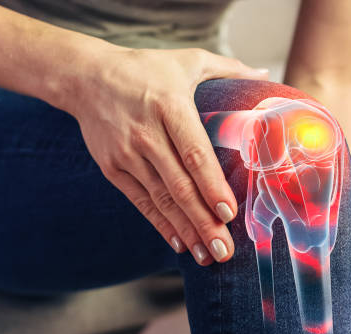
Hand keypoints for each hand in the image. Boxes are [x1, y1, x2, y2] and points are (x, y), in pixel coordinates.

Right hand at [63, 47, 267, 264]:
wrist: (86, 77)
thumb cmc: (145, 68)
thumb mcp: (187, 60)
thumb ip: (228, 68)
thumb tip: (264, 71)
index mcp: (170, 107)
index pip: (194, 153)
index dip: (211, 185)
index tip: (229, 212)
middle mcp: (147, 134)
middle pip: (179, 185)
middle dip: (204, 221)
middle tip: (225, 250)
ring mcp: (127, 154)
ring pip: (161, 199)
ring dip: (186, 230)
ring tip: (208, 255)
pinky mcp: (112, 168)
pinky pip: (141, 201)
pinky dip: (161, 223)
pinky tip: (180, 242)